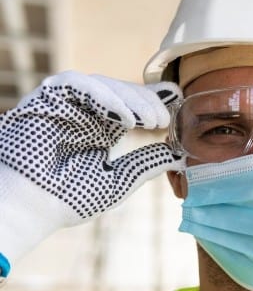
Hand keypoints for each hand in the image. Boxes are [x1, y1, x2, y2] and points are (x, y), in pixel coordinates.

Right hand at [0, 71, 184, 278]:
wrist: (34, 206)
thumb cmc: (73, 197)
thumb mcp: (122, 179)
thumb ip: (148, 163)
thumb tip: (180, 155)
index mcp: (106, 130)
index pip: (135, 106)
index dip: (156, 104)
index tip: (178, 109)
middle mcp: (89, 113)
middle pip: (124, 92)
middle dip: (148, 102)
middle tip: (165, 119)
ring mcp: (70, 103)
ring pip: (106, 84)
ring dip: (133, 99)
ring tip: (152, 121)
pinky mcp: (50, 97)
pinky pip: (79, 84)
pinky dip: (106, 96)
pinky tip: (126, 118)